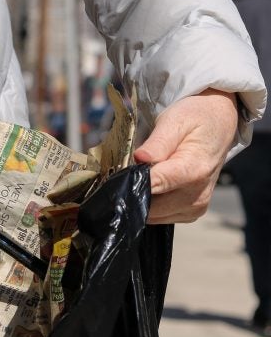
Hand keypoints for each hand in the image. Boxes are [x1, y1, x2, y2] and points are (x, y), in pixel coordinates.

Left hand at [133, 89, 237, 223]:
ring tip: (144, 175)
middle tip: (128, 171)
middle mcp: (197, 195)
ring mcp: (195, 208)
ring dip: (141, 198)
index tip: (117, 176)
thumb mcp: (174, 122)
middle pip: (149, 206)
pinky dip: (150, 203)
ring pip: (152, 215)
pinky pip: (159, 216)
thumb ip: (158, 143)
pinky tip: (152, 185)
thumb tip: (140, 158)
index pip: (154, 186)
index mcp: (194, 171)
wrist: (218, 126)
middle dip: (133, 191)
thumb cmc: (194, 120)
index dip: (131, 183)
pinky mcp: (190, 214)